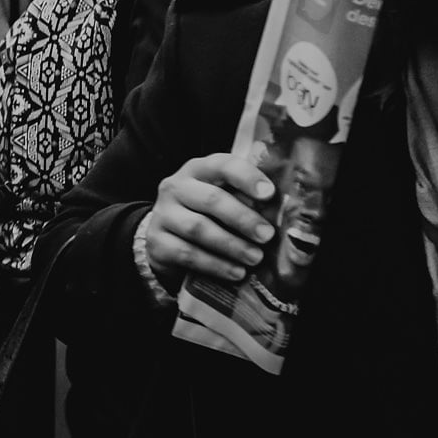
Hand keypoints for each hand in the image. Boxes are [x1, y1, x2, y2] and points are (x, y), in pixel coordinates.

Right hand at [141, 153, 276, 283]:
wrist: (164, 236)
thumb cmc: (204, 214)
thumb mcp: (220, 197)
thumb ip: (244, 198)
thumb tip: (281, 212)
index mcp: (197, 170)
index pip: (222, 165)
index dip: (246, 177)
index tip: (269, 194)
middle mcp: (175, 187)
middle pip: (211, 199)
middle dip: (243, 218)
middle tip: (267, 235)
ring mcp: (162, 215)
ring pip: (199, 229)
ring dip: (231, 245)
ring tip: (255, 257)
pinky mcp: (156, 242)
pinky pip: (187, 254)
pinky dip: (215, 264)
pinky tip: (235, 272)